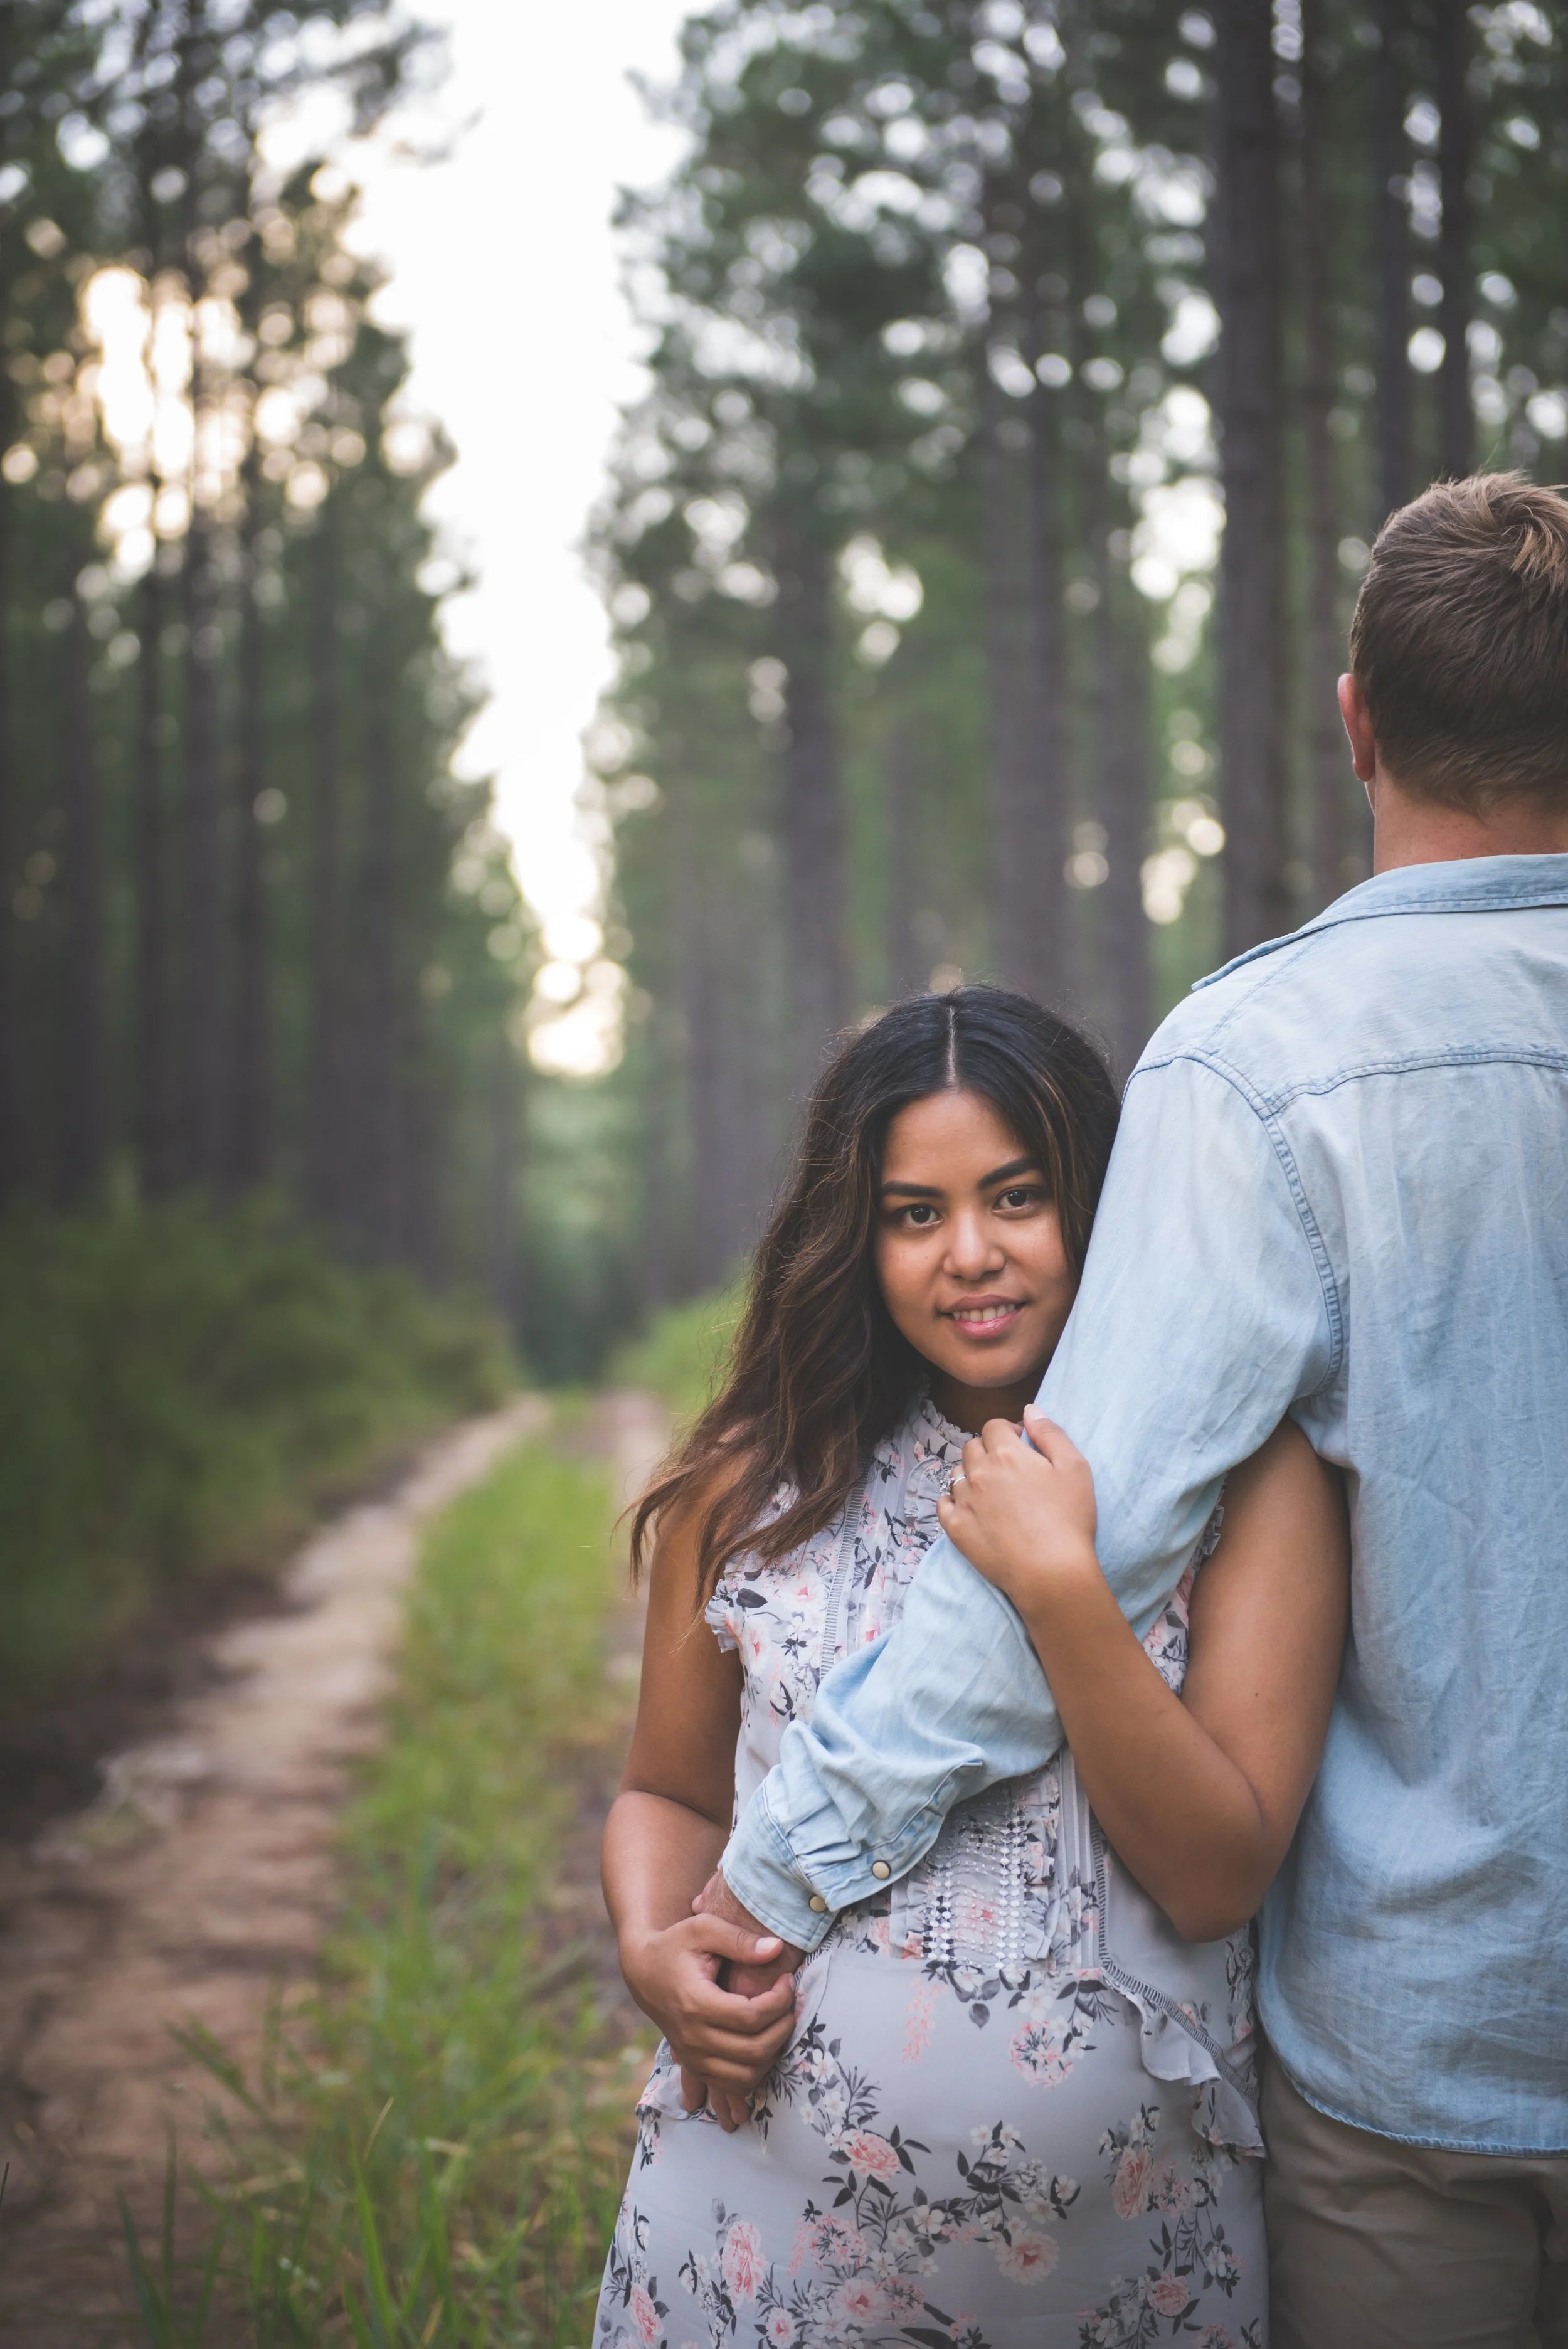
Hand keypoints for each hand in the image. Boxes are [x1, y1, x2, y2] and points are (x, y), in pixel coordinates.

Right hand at [680, 1871, 808, 2130]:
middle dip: (783, 2026)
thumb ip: (739, 1939)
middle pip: (754, 2049)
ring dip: (773, 2051)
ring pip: (747, 2075)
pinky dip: (756, 2070)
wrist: (643, 1971)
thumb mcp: (703, 1929)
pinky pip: (734, 2084)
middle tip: (789, 2002)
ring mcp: (693, 2056)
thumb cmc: (676, 1944)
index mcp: (696, 2003)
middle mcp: (693, 2037)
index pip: (751, 2016)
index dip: (779, 2001)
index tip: (787, 1980)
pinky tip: (763, 2042)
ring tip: (778, 2021)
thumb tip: (777, 1949)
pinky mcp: (695, 2066)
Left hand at [936, 1407, 1100, 1609]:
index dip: (1007, 1431)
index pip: (993, 1426)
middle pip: (972, 1447)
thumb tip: (1029, 1409)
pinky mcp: (956, 1529)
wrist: (1051, 1571)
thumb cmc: (1069, 1519)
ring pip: (957, 1474)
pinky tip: (970, 1508)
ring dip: (971, 1474)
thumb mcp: (1075, 1467)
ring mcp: (964, 1501)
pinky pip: (943, 1503)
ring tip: (991, 1490)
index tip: (1020, 1444)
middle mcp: (979, 1472)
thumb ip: (1050, 1433)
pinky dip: (954, 1501)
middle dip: (987, 1450)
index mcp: (1006, 1453)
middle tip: (1008, 1469)